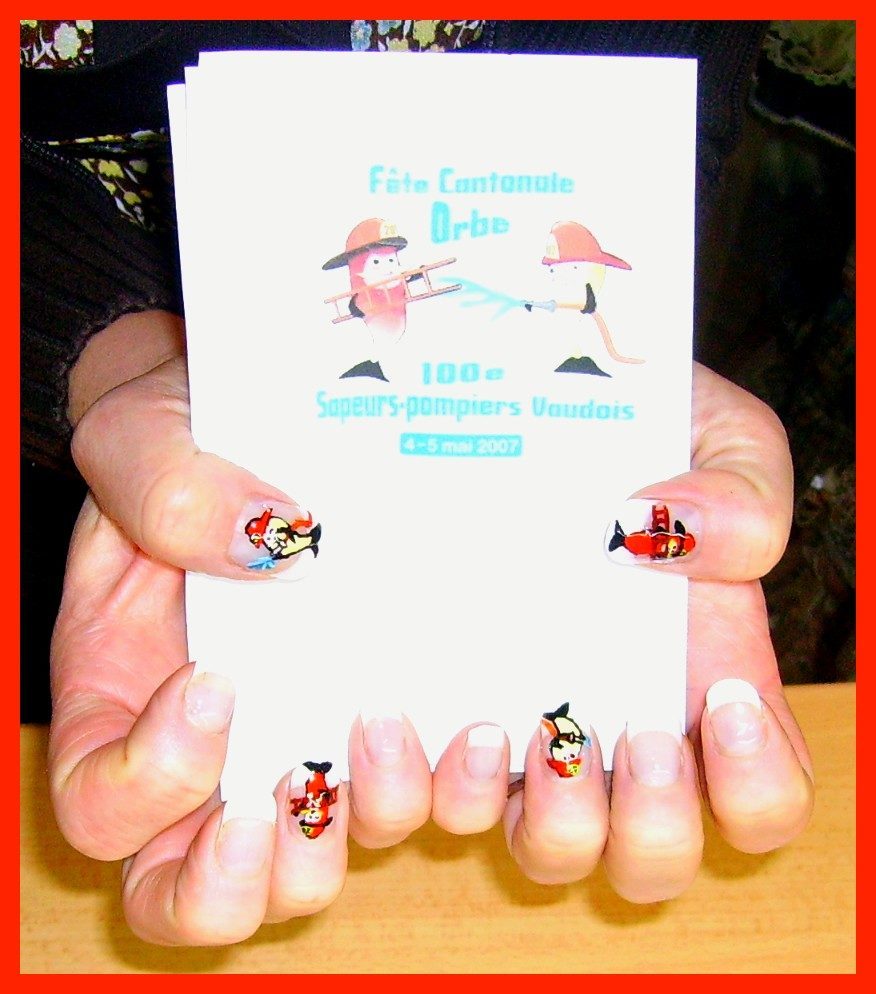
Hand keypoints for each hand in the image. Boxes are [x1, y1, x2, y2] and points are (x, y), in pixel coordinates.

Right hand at [50, 311, 433, 944]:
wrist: (268, 414)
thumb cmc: (185, 433)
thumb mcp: (144, 437)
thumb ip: (168, 488)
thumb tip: (275, 541)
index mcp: (127, 696)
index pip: (102, 807)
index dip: (151, 786)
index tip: (215, 687)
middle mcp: (215, 745)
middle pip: (207, 890)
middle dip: (264, 874)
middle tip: (312, 790)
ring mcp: (311, 733)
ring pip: (331, 856)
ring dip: (378, 816)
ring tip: (422, 733)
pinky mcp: (396, 712)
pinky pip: (424, 790)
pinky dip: (461, 787)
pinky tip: (494, 728)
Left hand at [427, 363, 813, 901]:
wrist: (524, 397)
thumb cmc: (637, 429)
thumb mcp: (715, 439)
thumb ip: (741, 492)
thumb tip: (679, 541)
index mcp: (700, 679)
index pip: (759, 797)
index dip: (754, 785)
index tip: (722, 698)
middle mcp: (614, 724)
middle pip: (651, 855)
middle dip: (649, 825)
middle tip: (628, 734)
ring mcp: (520, 729)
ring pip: (545, 849)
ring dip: (536, 821)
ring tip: (493, 727)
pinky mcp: (427, 716)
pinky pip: (412, 804)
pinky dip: (401, 791)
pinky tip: (386, 716)